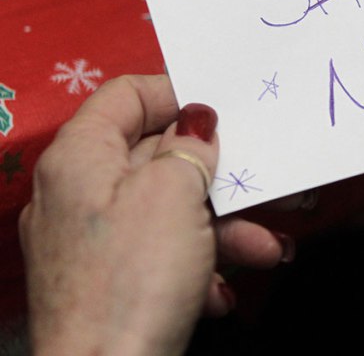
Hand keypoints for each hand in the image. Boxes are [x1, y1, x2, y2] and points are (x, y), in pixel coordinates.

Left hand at [19, 75, 295, 354]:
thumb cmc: (135, 280)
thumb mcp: (174, 195)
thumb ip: (190, 147)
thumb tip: (196, 123)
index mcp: (80, 157)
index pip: (126, 96)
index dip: (178, 94)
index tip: (226, 108)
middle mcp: (77, 192)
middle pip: (155, 157)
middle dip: (218, 173)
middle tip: (266, 177)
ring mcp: (89, 240)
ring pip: (167, 210)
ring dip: (223, 226)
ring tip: (266, 248)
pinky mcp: (105, 281)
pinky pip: (159, 252)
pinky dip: (197, 262)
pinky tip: (223, 290)